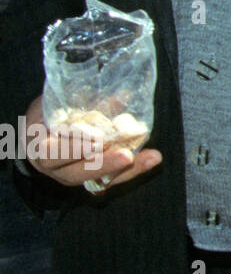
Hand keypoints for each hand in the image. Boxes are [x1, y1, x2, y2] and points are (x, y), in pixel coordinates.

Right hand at [24, 96, 161, 192]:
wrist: (35, 138)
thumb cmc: (47, 115)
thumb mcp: (57, 104)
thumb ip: (84, 101)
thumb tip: (123, 94)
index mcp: (40, 147)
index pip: (54, 153)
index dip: (75, 148)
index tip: (98, 140)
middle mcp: (54, 168)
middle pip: (77, 172)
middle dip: (104, 164)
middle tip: (127, 155)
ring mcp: (70, 175)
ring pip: (98, 179)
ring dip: (127, 169)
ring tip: (152, 157)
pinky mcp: (88, 179)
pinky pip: (110, 179)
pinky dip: (133, 170)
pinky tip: (152, 159)